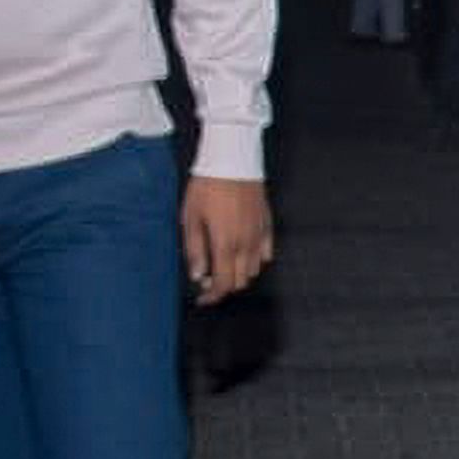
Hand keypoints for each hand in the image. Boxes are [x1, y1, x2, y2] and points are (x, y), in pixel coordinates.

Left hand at [182, 175, 274, 303]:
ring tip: (223, 262)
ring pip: (254, 270)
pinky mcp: (267, 225)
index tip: (202, 298)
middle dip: (224, 285)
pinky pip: (265, 253)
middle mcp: (246, 244)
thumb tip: (198, 275)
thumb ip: (195, 250)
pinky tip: (241, 251)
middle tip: (208, 276)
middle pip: (240, 281)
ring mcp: (259, 235)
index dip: (212, 296)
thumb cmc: (207, 187)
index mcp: (225, 244)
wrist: (232, 160)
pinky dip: (254, 260)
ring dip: (238, 273)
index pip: (223, 284)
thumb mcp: (190, 218)